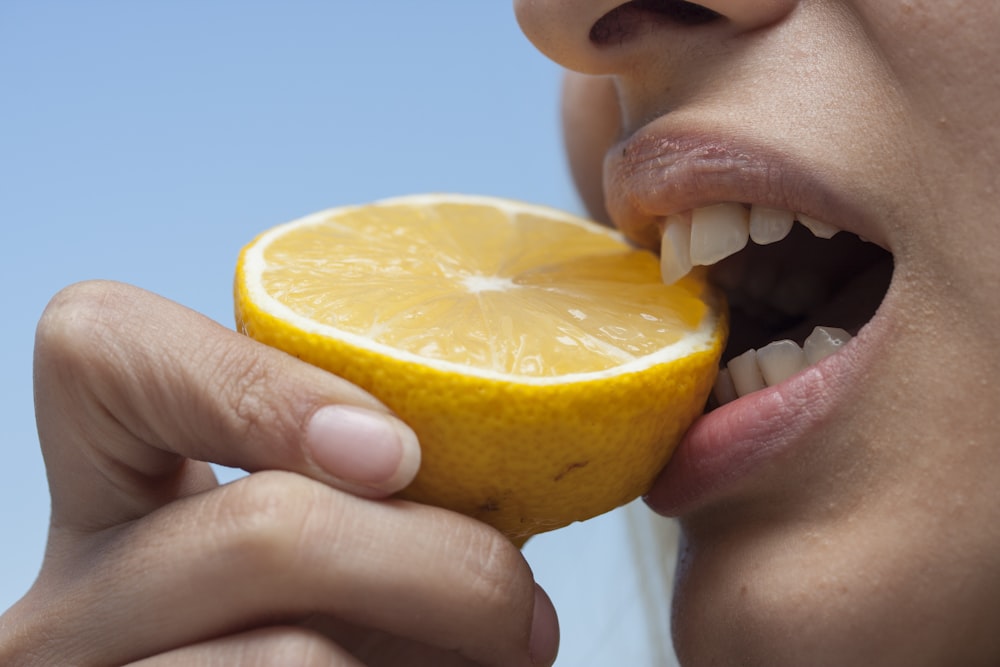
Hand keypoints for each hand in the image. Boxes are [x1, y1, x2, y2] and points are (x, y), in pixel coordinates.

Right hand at [0, 281, 558, 665]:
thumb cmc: (328, 624)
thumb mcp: (318, 538)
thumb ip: (358, 482)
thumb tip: (511, 455)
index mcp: (103, 488)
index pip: (106, 347)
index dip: (261, 385)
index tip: (400, 451)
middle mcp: (71, 592)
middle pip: (263, 528)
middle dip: (444, 564)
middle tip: (521, 604)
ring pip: (294, 655)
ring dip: (440, 645)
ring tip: (499, 650)